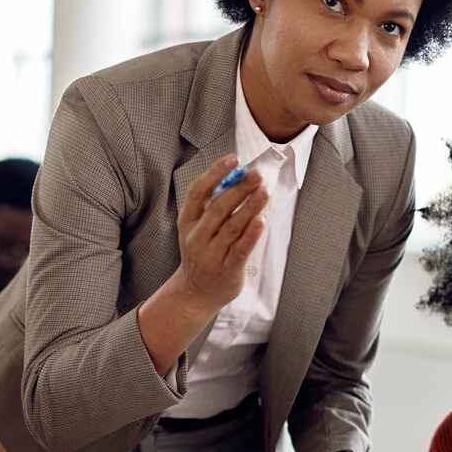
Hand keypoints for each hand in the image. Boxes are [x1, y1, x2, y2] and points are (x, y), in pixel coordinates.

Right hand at [171, 155, 268, 311]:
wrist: (195, 292)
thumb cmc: (202, 252)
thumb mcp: (198, 228)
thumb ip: (214, 205)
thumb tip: (239, 176)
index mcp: (188, 221)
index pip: (198, 192)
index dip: (215, 173)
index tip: (233, 160)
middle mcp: (197, 237)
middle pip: (218, 207)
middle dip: (239, 188)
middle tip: (257, 175)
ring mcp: (211, 254)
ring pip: (232, 227)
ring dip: (249, 207)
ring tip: (264, 191)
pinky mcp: (227, 270)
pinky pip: (240, 250)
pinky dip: (251, 235)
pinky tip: (261, 220)